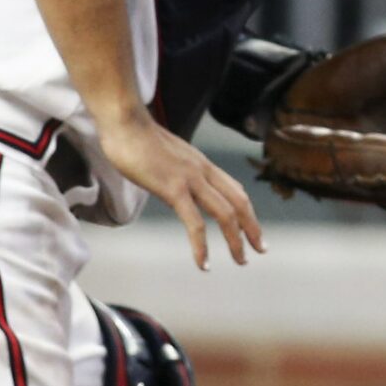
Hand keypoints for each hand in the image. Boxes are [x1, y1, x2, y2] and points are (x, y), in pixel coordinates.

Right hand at [96, 108, 263, 269]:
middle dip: (252, 228)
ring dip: (235, 240)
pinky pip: (195, 222)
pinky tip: (204, 263)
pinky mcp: (173, 188)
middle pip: (239, 202)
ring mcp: (190, 179)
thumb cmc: (137, 138)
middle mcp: (203, 170)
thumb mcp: (166, 156)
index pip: (235, 189)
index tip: (253, 230)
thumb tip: (174, 180)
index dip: (247, 211)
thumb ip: (176, 169)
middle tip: (260, 250)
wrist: (125, 121)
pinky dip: (202, 245)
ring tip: (240, 260)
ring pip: (225, 213)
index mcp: (202, 164)